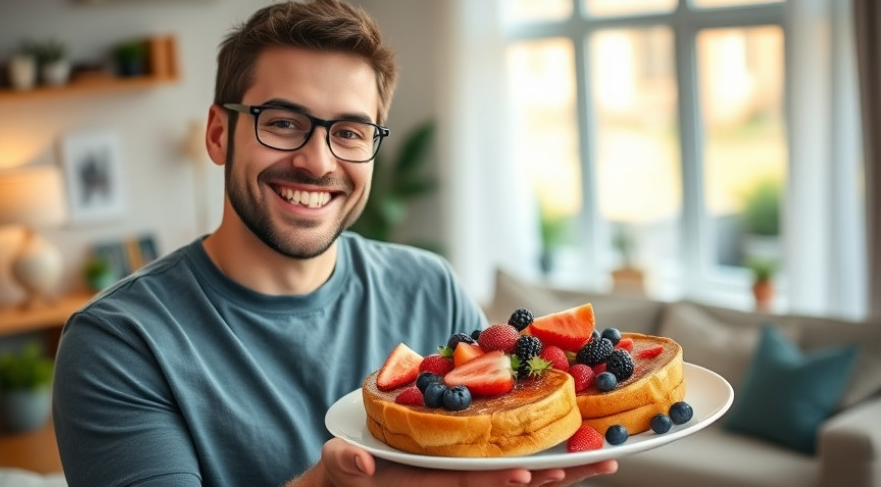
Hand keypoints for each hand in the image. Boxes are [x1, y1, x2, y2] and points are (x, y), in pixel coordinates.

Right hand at [306, 437, 616, 486]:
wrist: (350, 482)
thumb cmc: (346, 473)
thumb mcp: (338, 466)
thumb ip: (346, 463)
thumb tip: (360, 466)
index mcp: (423, 483)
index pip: (464, 485)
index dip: (495, 482)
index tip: (527, 475)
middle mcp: (449, 484)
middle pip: (503, 484)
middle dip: (547, 477)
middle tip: (592, 466)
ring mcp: (461, 479)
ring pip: (514, 477)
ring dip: (557, 471)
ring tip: (600, 461)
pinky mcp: (467, 469)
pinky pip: (506, 467)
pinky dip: (539, 461)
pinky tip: (573, 453)